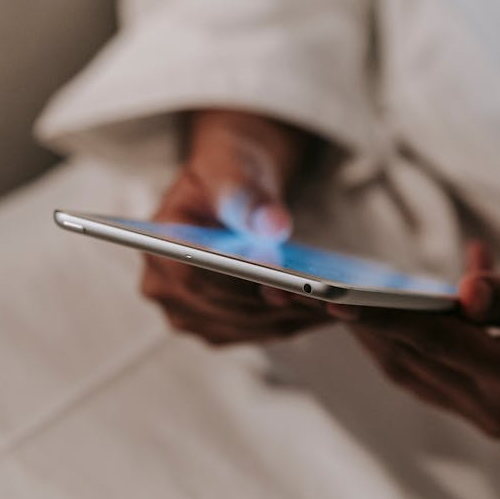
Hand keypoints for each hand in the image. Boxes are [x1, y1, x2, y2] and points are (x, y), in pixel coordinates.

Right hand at [141, 109, 328, 345]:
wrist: (230, 189)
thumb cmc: (225, 173)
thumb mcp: (231, 168)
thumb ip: (246, 195)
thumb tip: (272, 225)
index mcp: (157, 245)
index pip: (195, 276)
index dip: (237, 283)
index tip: (282, 284)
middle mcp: (164, 288)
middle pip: (227, 307)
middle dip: (279, 301)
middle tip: (331, 298)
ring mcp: (190, 314)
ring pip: (250, 325)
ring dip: (296, 315)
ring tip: (342, 304)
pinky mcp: (218, 327)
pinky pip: (261, 330)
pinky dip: (297, 320)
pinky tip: (331, 306)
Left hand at [341, 244, 499, 438]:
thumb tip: (463, 287)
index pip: (434, 341)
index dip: (381, 317)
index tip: (333, 298)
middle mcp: (499, 409)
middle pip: (410, 360)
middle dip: (355, 325)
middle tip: (302, 293)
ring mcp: (493, 417)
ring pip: (413, 372)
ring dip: (372, 335)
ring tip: (330, 298)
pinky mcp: (492, 413)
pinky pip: (434, 374)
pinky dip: (412, 339)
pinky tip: (411, 299)